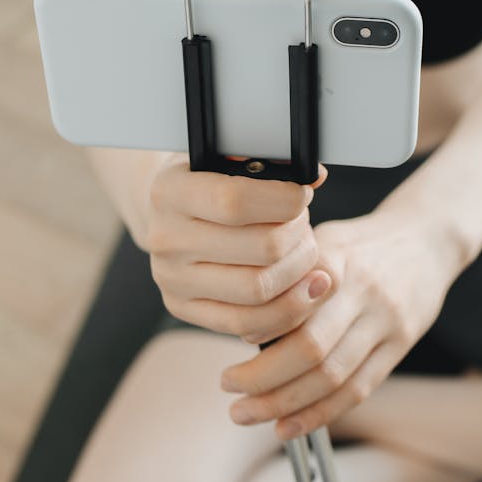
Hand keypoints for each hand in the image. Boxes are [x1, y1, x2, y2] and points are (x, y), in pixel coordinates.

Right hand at [146, 155, 332, 338]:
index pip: (234, 201)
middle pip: (260, 248)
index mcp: (171, 191)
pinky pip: (246, 323)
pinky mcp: (182, 307)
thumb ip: (270, 164)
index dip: (283, 200)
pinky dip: (287, 309)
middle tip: (303, 224)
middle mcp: (166, 238)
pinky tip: (306, 289)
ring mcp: (172, 278)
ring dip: (299, 271)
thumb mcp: (228, 157)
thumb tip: (315, 175)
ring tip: (304, 251)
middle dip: (299, 235)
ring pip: (259, 290)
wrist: (171, 212)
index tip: (302, 195)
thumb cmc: (210, 180)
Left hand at [220, 209, 464, 439]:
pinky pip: (358, 389)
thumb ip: (291, 275)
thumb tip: (244, 324)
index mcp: (339, 259)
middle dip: (263, 377)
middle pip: (312, 348)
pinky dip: (319, 414)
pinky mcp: (401, 346)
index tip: (236, 339)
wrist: (426, 239)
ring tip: (247, 413)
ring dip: (285, 403)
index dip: (262, 327)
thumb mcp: (325, 239)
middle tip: (228, 386)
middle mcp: (366, 292)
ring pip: (333, 377)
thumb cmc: (361, 243)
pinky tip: (288, 426)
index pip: (296, 302)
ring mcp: (387, 323)